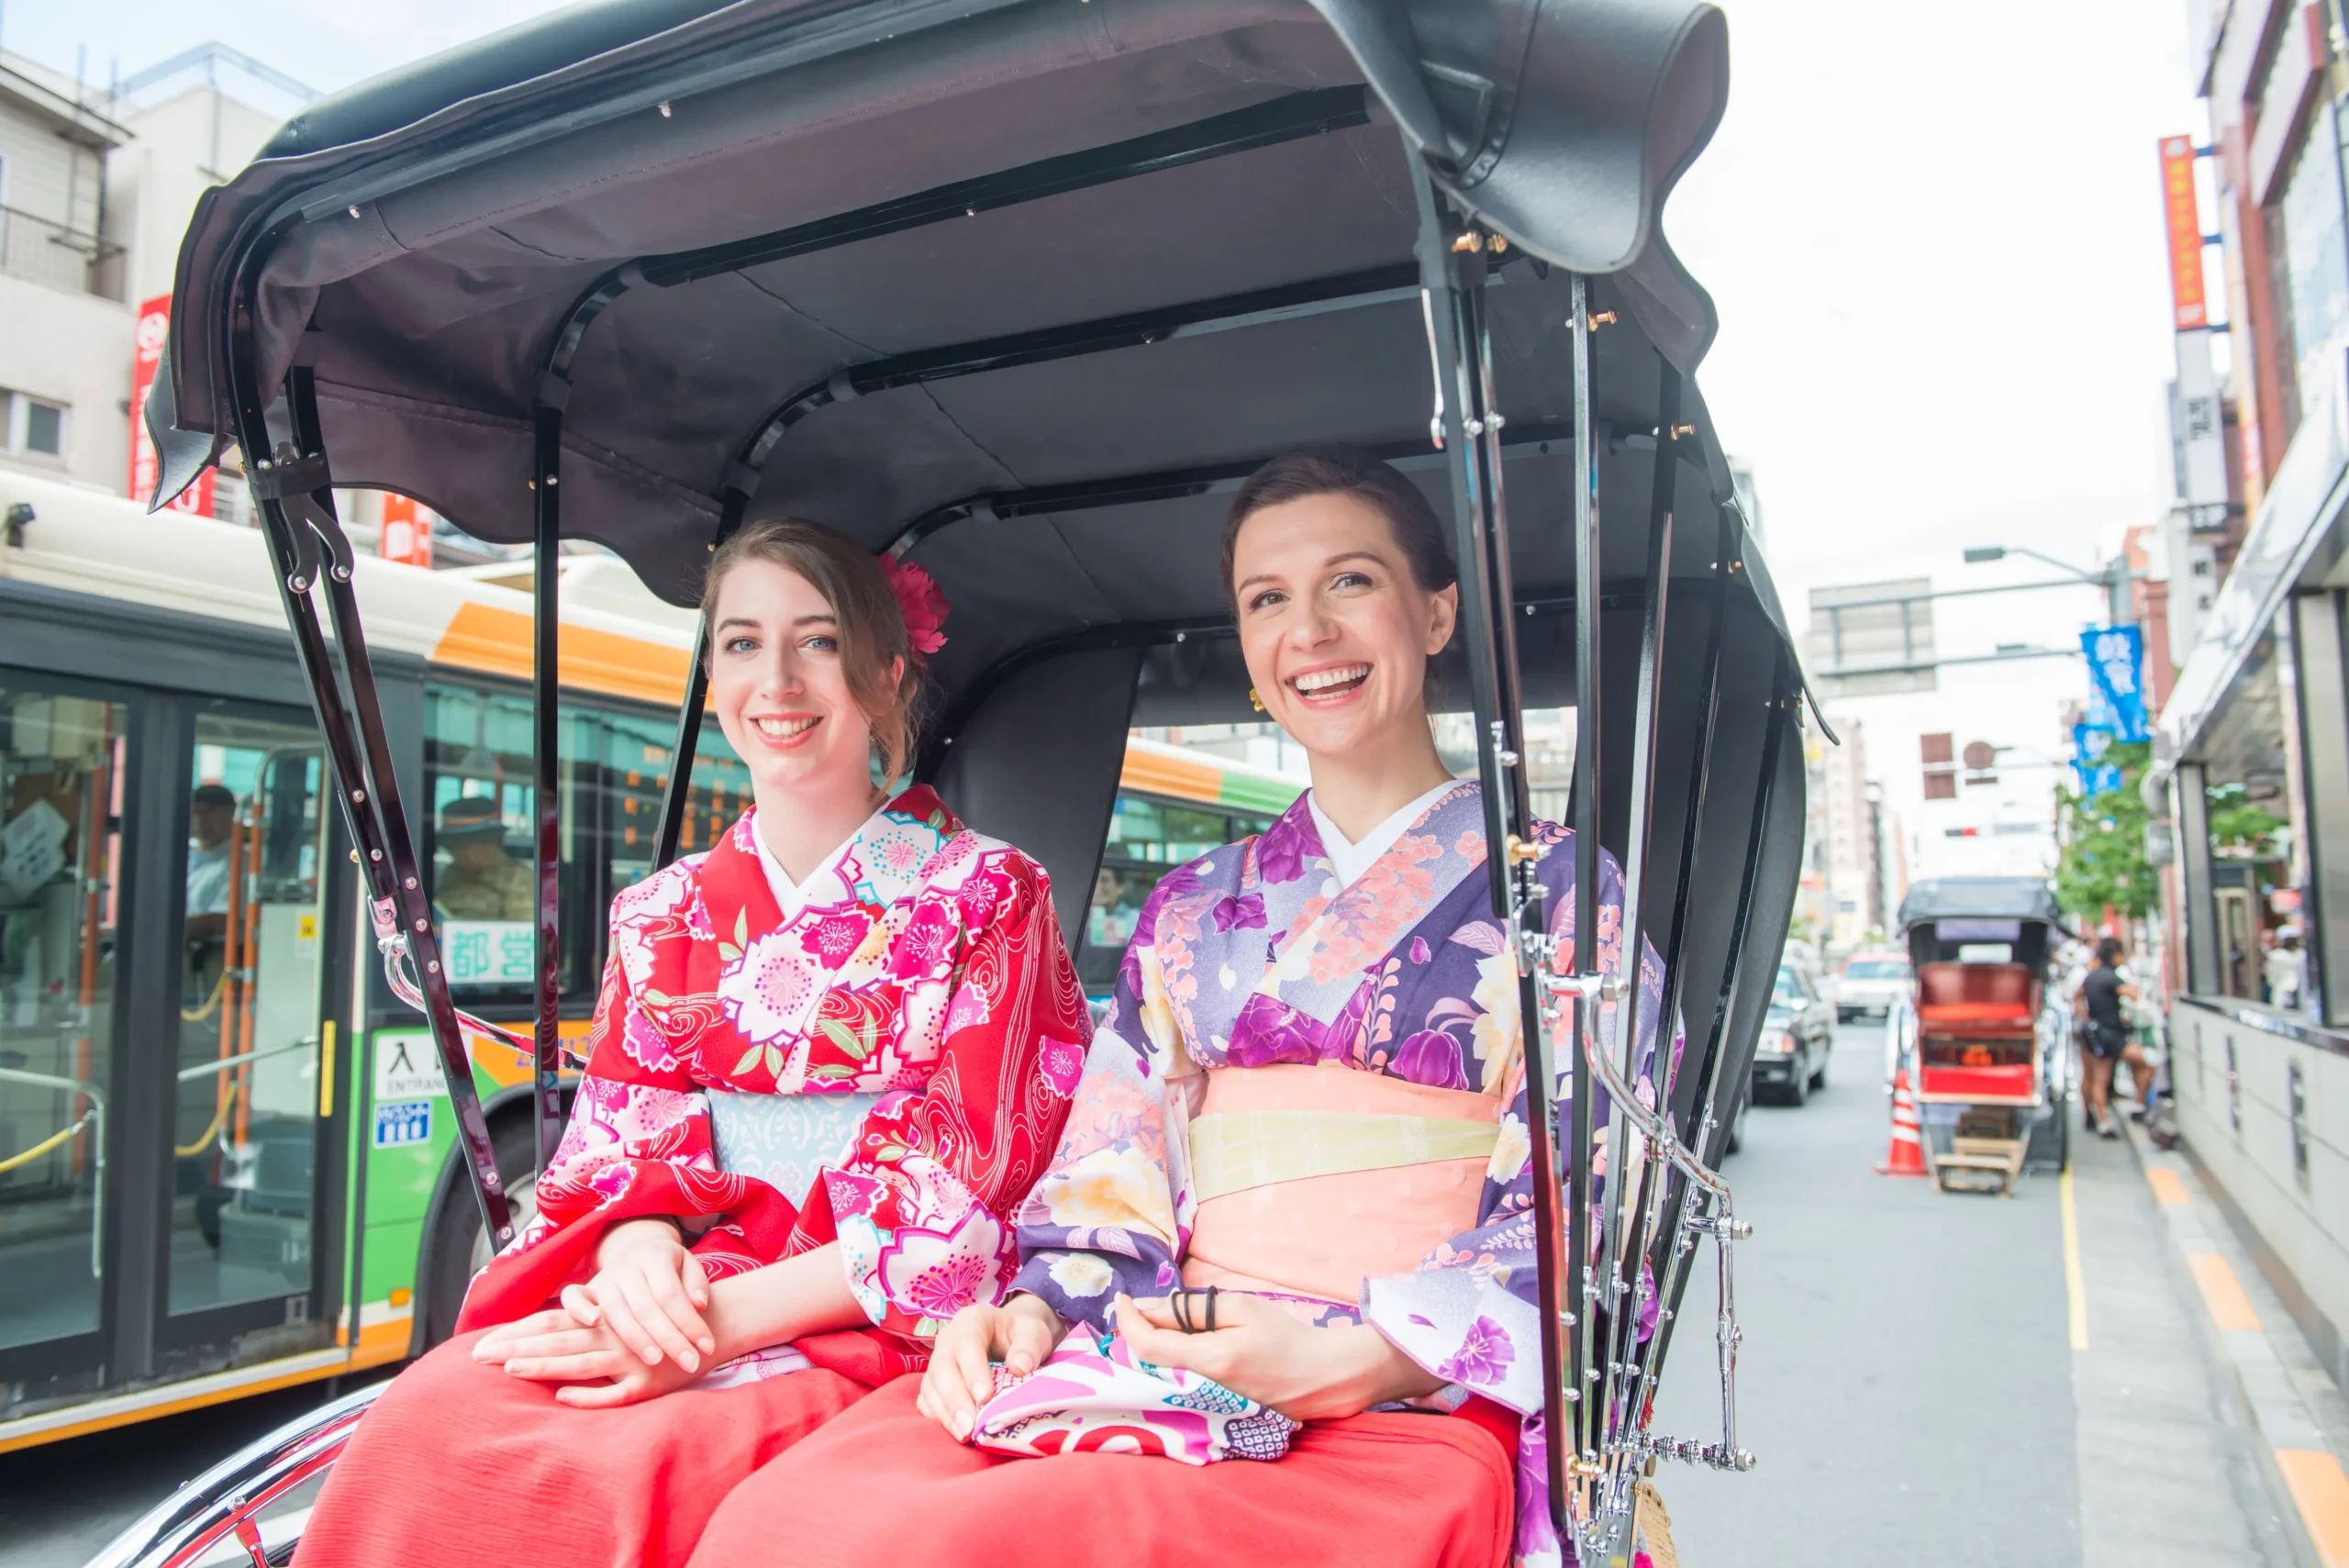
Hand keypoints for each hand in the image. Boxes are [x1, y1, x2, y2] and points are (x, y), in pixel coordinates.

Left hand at [469, 1308, 700, 1407]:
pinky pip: (613, 1394)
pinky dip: (589, 1395)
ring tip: (512, 1369)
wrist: (713, 1326)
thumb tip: (540, 1334)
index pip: (549, 1325)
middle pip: (556, 1341)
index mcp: (601, 1319)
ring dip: (544, 1366)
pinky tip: (564, 1397)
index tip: (478, 1346)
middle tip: (477, 1357)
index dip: (515, 1334)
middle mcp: (610, 1336)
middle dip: (516, 1349)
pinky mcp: (646, 1384)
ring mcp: (628, 1360)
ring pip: (580, 1363)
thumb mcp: (622, 1316)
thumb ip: (587, 1322)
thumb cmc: (661, 1321)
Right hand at [561, 1218, 714, 1375]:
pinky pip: (573, 1296)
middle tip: (689, 1362)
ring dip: (636, 1338)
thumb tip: (699, 1306)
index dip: (690, 1323)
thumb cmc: (671, 1269)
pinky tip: (594, 1325)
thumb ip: (696, 1284)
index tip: (707, 1347)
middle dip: (670, 1339)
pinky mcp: (586, 1288)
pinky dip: (579, 1310)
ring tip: (657, 1360)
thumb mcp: (690, 1267)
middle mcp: (627, 1265)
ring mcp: (604, 1277)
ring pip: (616, 1309)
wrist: (639, 1251)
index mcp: (655, 1255)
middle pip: (646, 1306)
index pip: (672, 1294)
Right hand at [916, 1293, 1064, 1439]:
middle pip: (942, 1367)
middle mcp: (948, 1339)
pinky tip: (953, 1430)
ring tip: (963, 1434)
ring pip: (931, 1385)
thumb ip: (1029, 1346)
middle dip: (955, 1400)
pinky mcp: (934, 1381)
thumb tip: (1019, 1368)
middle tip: (970, 1427)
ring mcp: (938, 1360)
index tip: (985, 1397)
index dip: (973, 1371)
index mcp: (972, 1321)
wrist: (1009, 1336)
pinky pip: (926, 1398)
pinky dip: (937, 1415)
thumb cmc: (1020, 1335)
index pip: (967, 1343)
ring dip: (945, 1413)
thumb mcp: (1034, 1332)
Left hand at [1112, 1291, 1440, 1421]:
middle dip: (1135, 1332)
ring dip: (1152, 1343)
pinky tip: (1178, 1339)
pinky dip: (1171, 1357)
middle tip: (1133, 1305)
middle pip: (1151, 1361)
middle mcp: (1204, 1386)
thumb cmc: (1285, 1336)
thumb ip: (1189, 1310)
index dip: (1128, 1322)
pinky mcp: (1216, 1405)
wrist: (1322, 1376)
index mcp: (1211, 1359)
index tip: (1121, 1299)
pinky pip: (1180, 1379)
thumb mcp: (1240, 1310)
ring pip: (1164, 1371)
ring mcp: (1209, 1400)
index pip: (1149, 1346)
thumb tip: (1145, 1308)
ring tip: (1156, 1318)